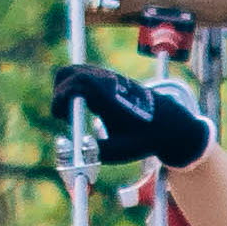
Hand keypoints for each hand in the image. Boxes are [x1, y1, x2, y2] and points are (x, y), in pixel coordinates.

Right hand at [51, 60, 210, 170]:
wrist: (167, 123)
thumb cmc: (145, 137)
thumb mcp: (123, 150)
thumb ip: (99, 152)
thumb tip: (79, 150)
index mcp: (108, 94)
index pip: (73, 84)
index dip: (60, 100)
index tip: (62, 118)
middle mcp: (105, 80)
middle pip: (66, 74)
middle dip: (59, 95)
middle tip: (65, 116)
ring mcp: (105, 76)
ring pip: (72, 73)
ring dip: (66, 92)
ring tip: (75, 115)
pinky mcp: (105, 79)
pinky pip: (80, 77)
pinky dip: (75, 91)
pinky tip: (87, 109)